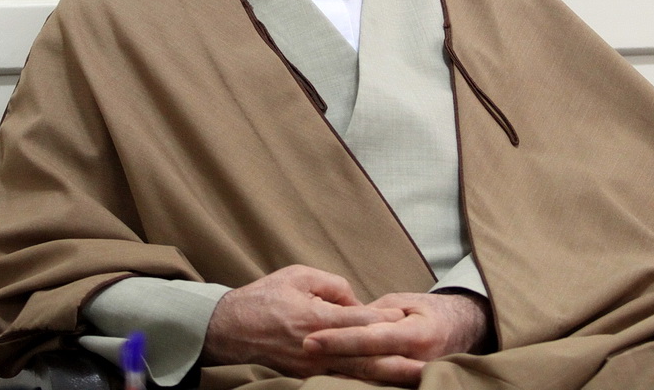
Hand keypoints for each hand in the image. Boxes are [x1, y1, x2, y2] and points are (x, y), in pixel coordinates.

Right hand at [201, 265, 404, 376]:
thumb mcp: (297, 276)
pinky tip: (380, 385)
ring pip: (356, 376)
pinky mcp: (304, 378)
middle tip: (427, 366)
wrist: (226, 330)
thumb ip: (332, 284)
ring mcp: (311, 369)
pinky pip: (339, 383)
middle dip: (398, 363)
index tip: (408, 318)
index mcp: (318, 320)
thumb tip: (356, 300)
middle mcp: (318, 349)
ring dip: (385, 378)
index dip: (386, 321)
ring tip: (415, 380)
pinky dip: (361, 384)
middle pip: (366, 358)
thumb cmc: (263, 298)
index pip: (362, 323)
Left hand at [302, 291, 492, 385]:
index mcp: (416, 334)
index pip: (370, 339)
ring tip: (309, 363)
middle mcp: (417, 360)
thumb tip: (346, 318)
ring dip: (339, 370)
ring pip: (370, 377)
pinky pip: (377, 384)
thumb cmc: (427, 310)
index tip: (311, 338)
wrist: (461, 330)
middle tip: (303, 347)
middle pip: (366, 363)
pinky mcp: (408, 384)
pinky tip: (330, 374)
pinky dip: (353, 380)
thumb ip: (375, 312)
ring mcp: (413, 376)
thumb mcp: (403, 302)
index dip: (339, 339)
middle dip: (333, 357)